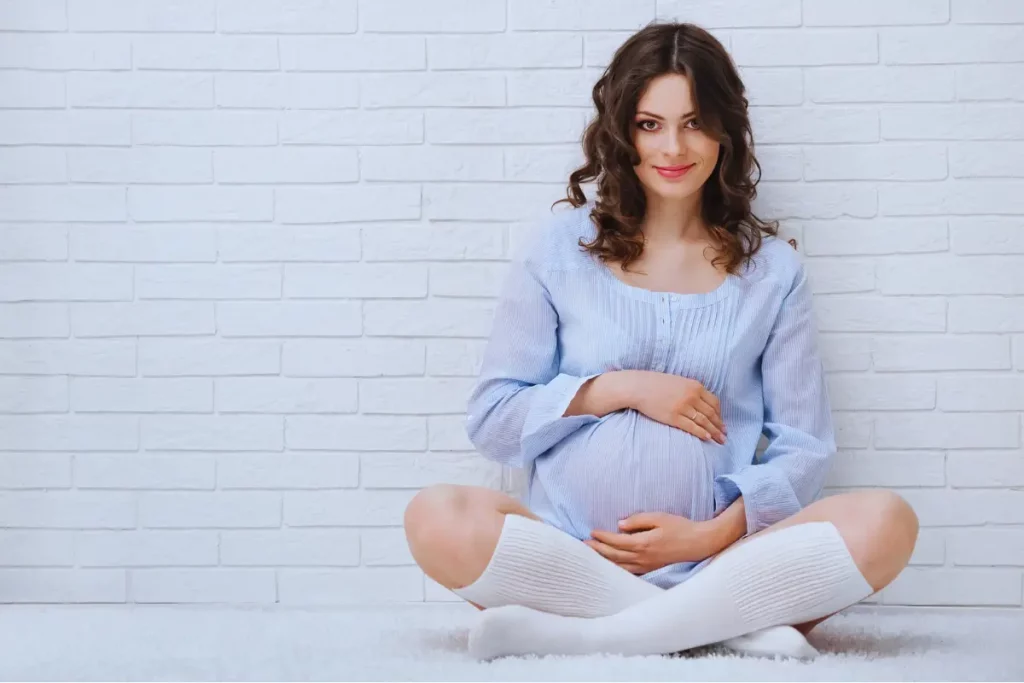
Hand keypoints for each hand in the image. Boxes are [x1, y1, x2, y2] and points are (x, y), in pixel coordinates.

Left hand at [584, 512, 721, 573]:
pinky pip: (629, 572)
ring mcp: (647, 566)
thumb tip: (620, 525)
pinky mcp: (651, 569)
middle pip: (614, 555)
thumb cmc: (680, 527)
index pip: (616, 541)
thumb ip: (638, 520)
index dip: (602, 537)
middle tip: (583, 545)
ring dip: (604, 561)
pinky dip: (617, 569)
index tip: (591, 532)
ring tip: (591, 557)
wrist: (699, 543)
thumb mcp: (659, 517)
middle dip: (597, 550)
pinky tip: (611, 567)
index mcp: (643, 543)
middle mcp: (643, 558)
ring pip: (620, 567)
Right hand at [628, 371, 726, 443]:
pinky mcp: (674, 417)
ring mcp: (683, 407)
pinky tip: (707, 438)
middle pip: (711, 413)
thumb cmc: (656, 383)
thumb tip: (701, 402)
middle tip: (725, 434)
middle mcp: (692, 396)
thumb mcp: (679, 382)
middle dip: (720, 425)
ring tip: (720, 440)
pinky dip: (701, 433)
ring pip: (704, 422)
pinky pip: (692, 427)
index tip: (721, 421)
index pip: (714, 402)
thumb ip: (691, 390)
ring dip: (714, 432)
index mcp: (695, 386)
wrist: (638, 387)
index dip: (720, 414)